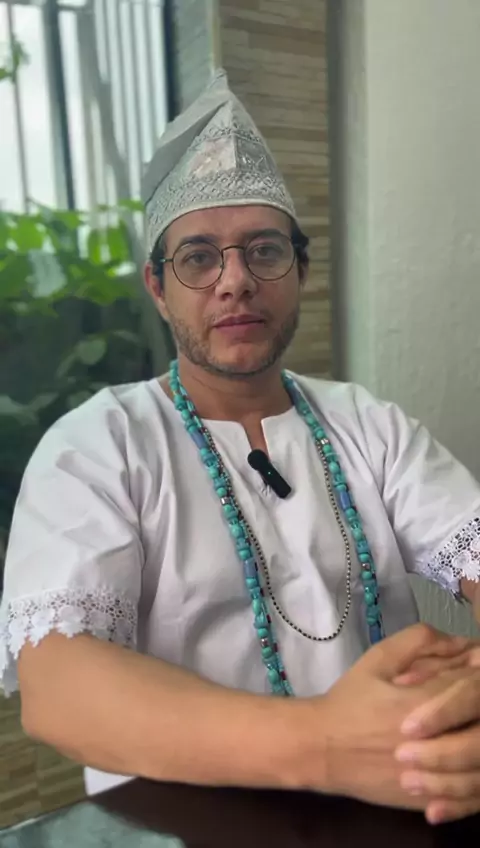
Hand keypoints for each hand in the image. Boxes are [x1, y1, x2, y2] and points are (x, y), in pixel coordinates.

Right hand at [300, 623, 470, 810]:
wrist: (321, 749)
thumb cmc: (349, 701)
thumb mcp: (378, 659)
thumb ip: (418, 642)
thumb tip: (459, 642)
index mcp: (421, 703)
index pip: (472, 684)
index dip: (477, 670)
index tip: (473, 664)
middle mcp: (433, 740)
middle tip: (472, 693)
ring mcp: (435, 775)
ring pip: (479, 758)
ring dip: (479, 735)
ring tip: (468, 721)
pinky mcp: (433, 799)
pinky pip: (470, 790)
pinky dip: (473, 771)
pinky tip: (465, 755)